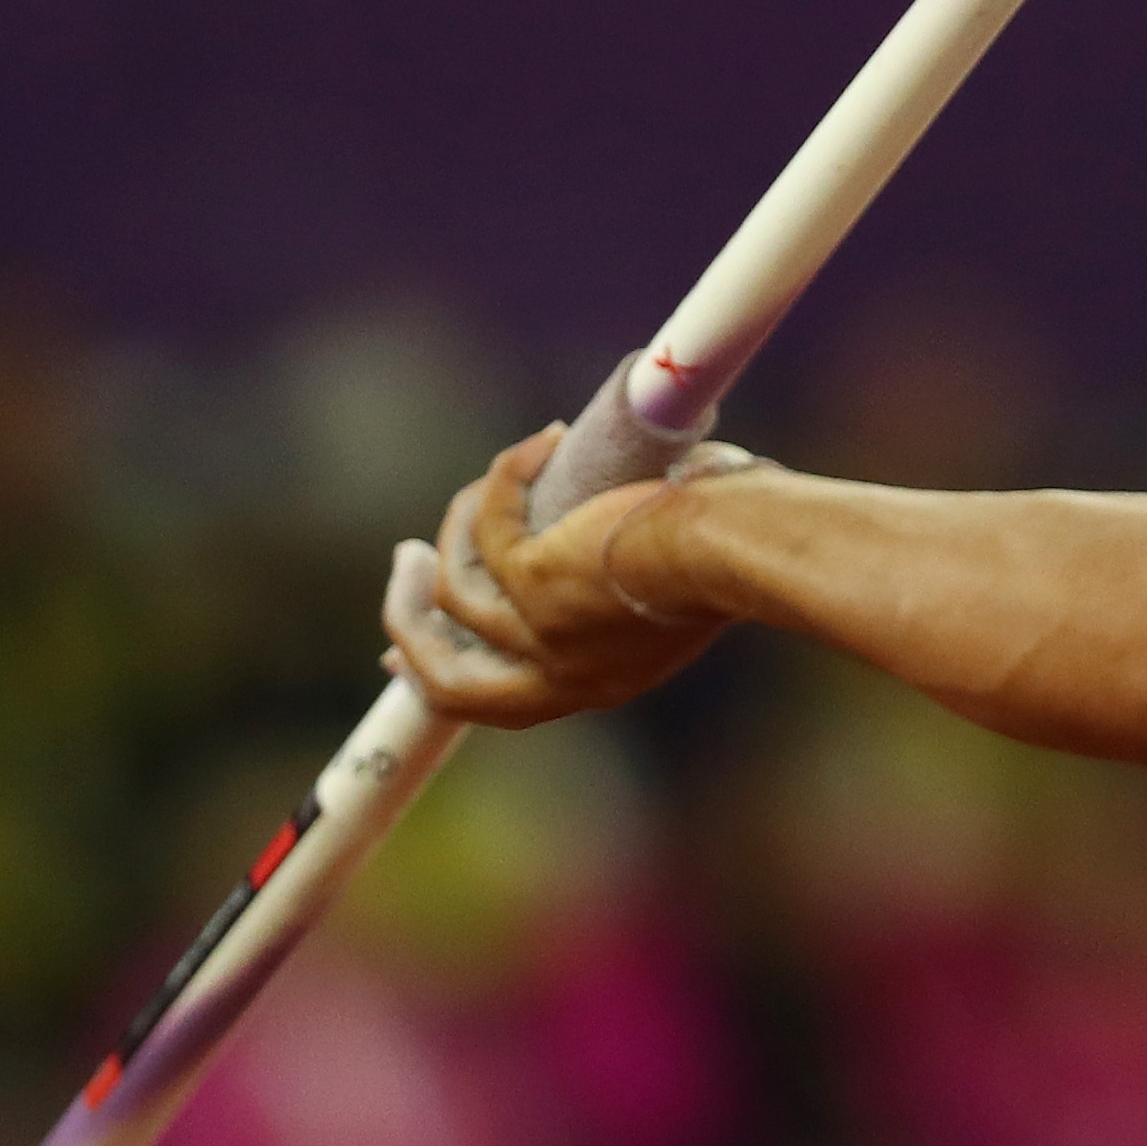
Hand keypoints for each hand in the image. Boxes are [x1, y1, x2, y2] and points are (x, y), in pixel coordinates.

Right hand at [379, 425, 763, 724]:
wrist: (746, 545)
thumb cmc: (737, 551)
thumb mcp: (673, 592)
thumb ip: (626, 592)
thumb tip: (599, 540)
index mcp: (596, 687)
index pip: (494, 702)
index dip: (441, 672)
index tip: (400, 653)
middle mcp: (562, 676)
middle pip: (443, 678)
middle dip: (409, 622)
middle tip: (408, 561)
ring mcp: (540, 634)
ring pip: (449, 596)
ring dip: (450, 533)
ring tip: (476, 488)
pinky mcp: (532, 579)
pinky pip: (490, 525)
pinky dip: (505, 479)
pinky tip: (543, 443)